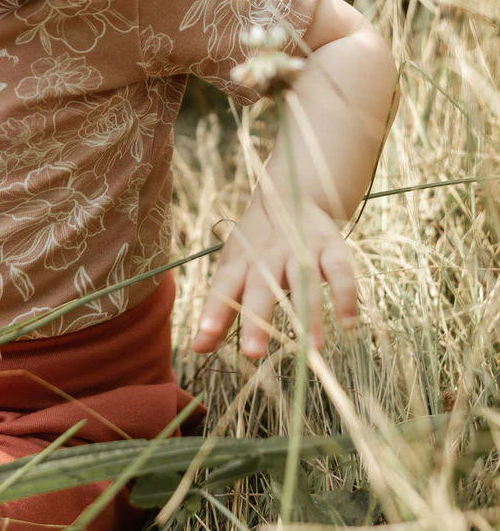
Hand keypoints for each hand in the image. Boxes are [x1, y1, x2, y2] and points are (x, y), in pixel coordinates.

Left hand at [192, 199, 357, 357]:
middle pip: (261, 286)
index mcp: (240, 261)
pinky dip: (345, 295)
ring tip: (312, 350)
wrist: (291, 193)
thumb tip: (196, 349)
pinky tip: (348, 324)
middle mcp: (268, 255)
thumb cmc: (255, 247)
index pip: (223, 285)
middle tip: (253, 352)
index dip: (214, 309)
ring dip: (309, 315)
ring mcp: (300, 249)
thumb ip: (219, 312)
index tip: (204, 335)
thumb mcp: (233, 272)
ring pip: (304, 282)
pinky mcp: (331, 247)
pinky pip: (340, 271)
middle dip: (256, 318)